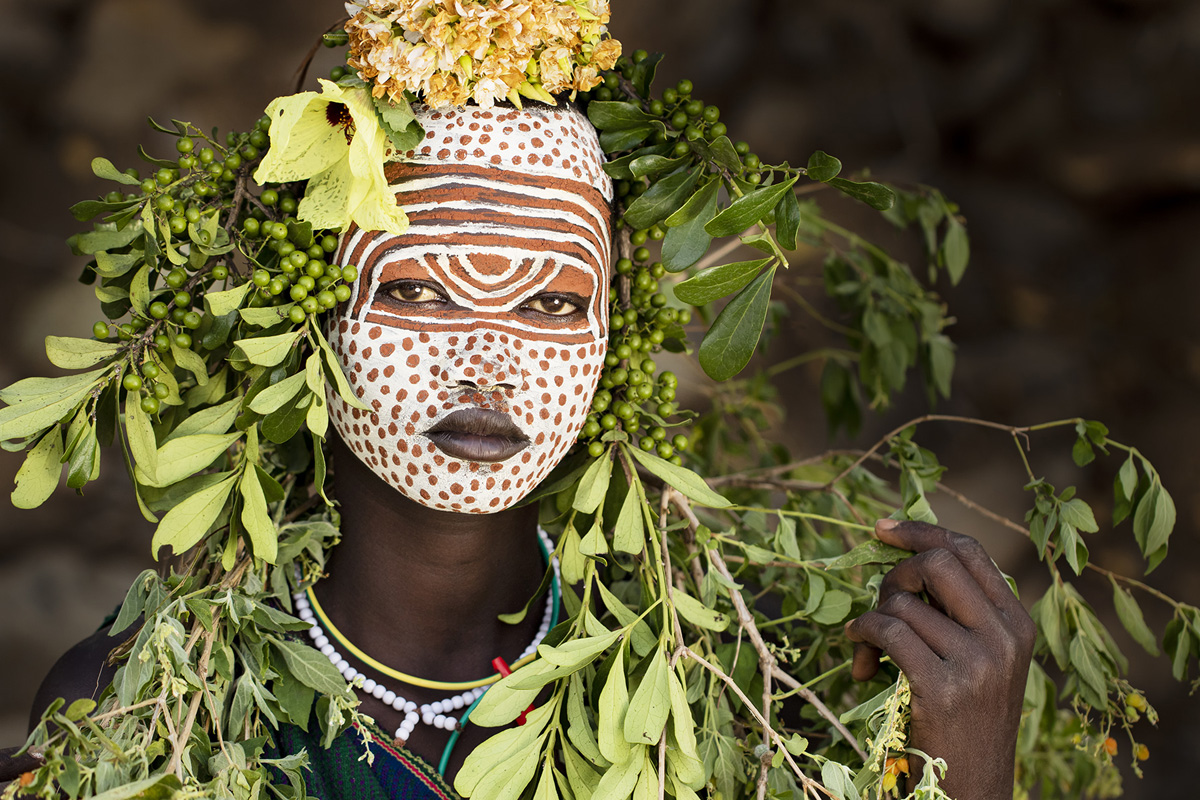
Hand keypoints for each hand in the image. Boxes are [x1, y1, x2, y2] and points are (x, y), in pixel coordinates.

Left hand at [844, 519, 1035, 799]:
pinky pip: (887, 631)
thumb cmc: (964, 722)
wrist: (972, 789)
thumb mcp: (981, 662)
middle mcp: (1004, 638)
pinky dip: (862, 637)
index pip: (969, 550)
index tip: (882, 529)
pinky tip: (859, 660)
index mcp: (1017, 624)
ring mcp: (976, 663)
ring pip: (903, 602)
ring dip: (871, 621)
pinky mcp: (942, 687)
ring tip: (866, 652)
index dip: (921, 531)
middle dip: (895, 574)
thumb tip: (909, 557)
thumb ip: (959, 614)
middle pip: (936, 562)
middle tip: (880, 604)